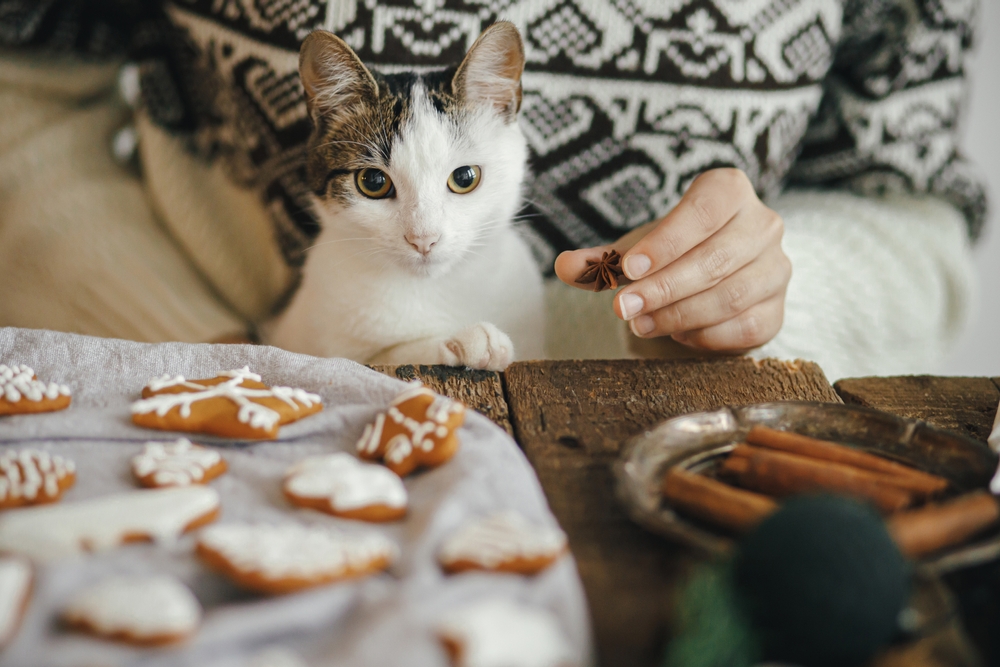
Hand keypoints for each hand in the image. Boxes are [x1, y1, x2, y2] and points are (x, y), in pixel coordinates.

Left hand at [554, 169, 790, 351]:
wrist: (707, 274)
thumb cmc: (669, 253)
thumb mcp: (633, 249)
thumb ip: (599, 259)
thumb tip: (563, 266)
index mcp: (729, 191)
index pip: (702, 211)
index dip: (666, 241)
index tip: (629, 268)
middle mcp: (763, 224)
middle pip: (715, 259)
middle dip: (664, 288)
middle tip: (624, 308)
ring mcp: (776, 268)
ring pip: (731, 295)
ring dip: (680, 314)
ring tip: (642, 324)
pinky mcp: (777, 309)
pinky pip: (746, 327)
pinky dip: (706, 335)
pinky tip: (677, 333)